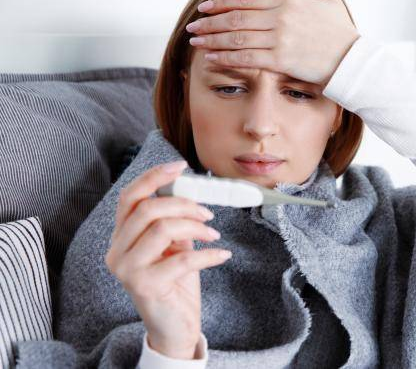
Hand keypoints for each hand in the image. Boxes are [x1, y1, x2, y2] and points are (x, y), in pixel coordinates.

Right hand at [104, 160, 230, 358]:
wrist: (174, 326)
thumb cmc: (175, 281)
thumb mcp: (174, 245)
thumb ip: (174, 220)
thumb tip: (192, 191)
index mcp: (121, 236)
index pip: (130, 197)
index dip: (155, 177)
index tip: (181, 166)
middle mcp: (117, 251)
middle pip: (147, 209)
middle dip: (184, 205)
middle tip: (207, 215)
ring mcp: (127, 270)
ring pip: (162, 228)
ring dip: (195, 227)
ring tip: (213, 235)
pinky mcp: (145, 286)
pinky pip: (182, 259)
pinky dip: (208, 253)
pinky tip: (221, 254)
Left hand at [186, 0, 359, 87]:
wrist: (354, 61)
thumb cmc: (342, 33)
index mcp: (288, 0)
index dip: (222, 3)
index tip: (205, 8)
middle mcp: (281, 17)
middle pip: (236, 17)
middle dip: (210, 22)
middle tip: (193, 26)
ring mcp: (280, 39)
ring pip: (236, 37)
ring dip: (212, 39)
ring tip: (196, 41)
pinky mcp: (281, 60)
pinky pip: (246, 57)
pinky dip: (225, 57)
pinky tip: (211, 57)